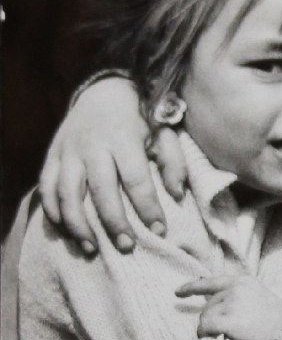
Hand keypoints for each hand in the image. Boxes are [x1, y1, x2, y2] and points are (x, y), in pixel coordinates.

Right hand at [39, 77, 184, 253]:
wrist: (104, 90)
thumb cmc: (141, 117)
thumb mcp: (164, 131)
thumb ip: (173, 161)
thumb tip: (177, 194)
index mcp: (123, 138)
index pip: (136, 178)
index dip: (148, 207)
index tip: (159, 231)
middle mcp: (92, 145)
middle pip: (101, 189)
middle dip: (113, 221)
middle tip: (126, 247)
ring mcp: (68, 151)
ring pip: (67, 192)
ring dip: (78, 224)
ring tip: (92, 249)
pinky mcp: (53, 155)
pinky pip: (46, 187)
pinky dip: (52, 210)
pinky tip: (65, 230)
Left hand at [177, 274, 281, 339]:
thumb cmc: (278, 323)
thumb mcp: (259, 299)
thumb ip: (239, 298)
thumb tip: (216, 310)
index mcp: (243, 282)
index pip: (211, 281)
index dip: (192, 287)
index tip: (178, 292)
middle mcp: (235, 289)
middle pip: (208, 304)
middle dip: (210, 319)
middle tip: (220, 333)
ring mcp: (231, 303)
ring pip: (205, 316)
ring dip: (209, 329)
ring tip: (222, 338)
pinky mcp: (229, 320)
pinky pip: (206, 326)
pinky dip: (206, 334)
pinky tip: (214, 339)